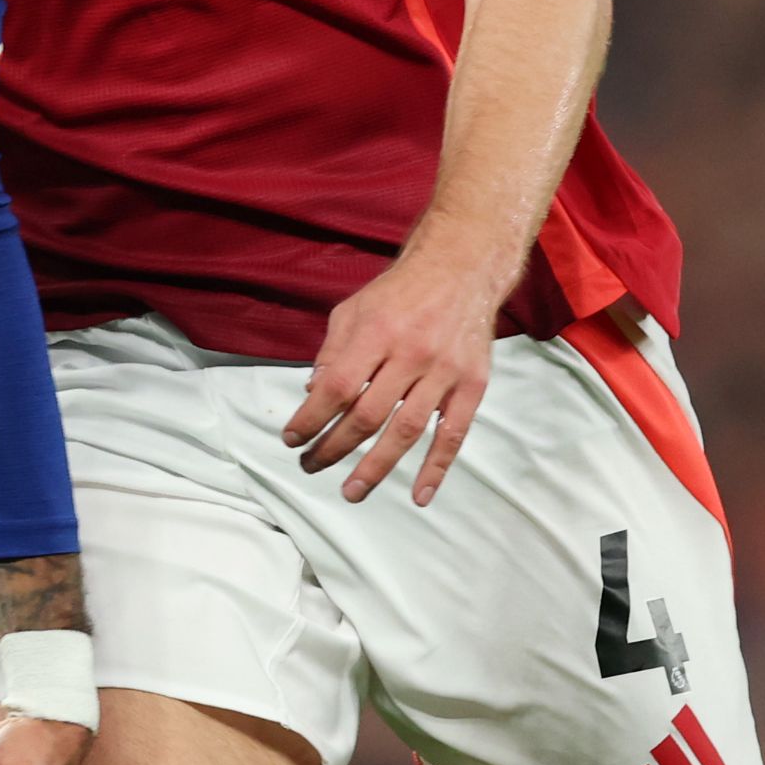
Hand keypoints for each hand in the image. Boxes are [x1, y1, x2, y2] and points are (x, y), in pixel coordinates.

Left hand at [281, 239, 503, 504]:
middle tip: (311, 466)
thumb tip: (312, 396)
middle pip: (368, 415)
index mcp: (376, 332)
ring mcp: (445, 372)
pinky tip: (419, 496)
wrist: (461, 268)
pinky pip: (453, 434)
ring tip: (351, 491)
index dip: (311, 418)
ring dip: (376, 467)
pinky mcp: (472, 385)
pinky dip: (437, 468)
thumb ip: (332, 352)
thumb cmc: (399, 292)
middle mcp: (411, 353)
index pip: (336, 387)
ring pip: (406, 430)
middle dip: (334, 447)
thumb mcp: (354, 309)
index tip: (292, 439)